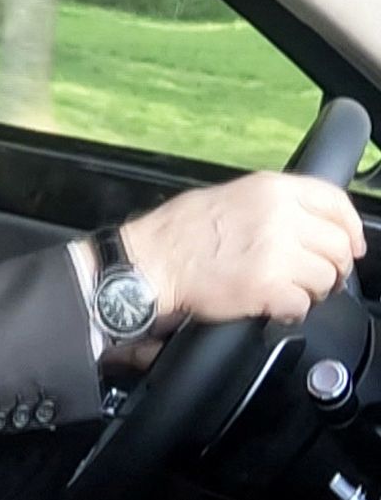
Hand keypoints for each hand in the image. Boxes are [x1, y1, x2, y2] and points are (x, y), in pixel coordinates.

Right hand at [122, 171, 365, 324]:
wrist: (149, 263)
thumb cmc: (176, 233)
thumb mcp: (227, 196)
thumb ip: (269, 205)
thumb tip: (302, 222)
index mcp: (271, 190)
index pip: (335, 203)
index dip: (350, 228)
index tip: (350, 245)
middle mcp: (280, 217)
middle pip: (337, 245)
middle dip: (332, 266)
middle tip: (316, 277)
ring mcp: (276, 252)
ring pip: (325, 278)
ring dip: (311, 290)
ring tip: (286, 290)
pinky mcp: (268, 287)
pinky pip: (302, 304)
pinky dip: (290, 310)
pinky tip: (272, 305)